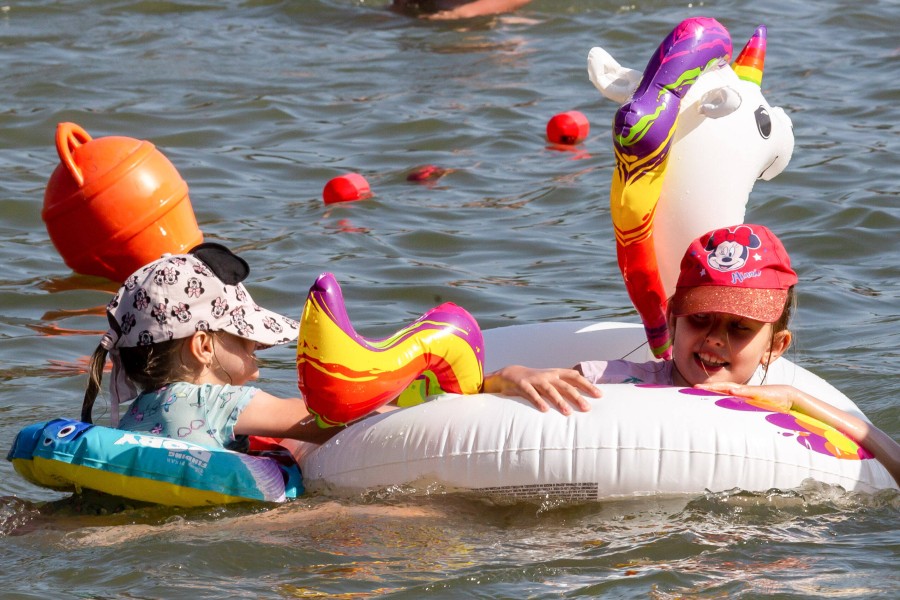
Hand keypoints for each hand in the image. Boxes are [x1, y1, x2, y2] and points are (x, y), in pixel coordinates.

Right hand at [482, 365, 599, 414]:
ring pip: (550, 390)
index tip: (599, 395)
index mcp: (556, 373)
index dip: (587, 385)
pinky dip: (538, 401)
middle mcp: (548, 375)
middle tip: (587, 408)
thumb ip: (564, 387)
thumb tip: (583, 398)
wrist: (510, 374)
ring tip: (568, 412)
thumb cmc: (535, 381)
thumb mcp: (551, 381)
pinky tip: (544, 410)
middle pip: (565, 386)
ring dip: (559, 401)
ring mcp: (535, 379)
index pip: (575, 377)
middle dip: (577, 397)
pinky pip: (531, 393)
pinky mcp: (523, 385)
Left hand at [695, 382, 794, 412]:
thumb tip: (731, 422)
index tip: (695, 392)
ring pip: (731, 388)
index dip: (709, 391)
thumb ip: (743, 412)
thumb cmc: (770, 404)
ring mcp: (750, 392)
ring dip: (718, 387)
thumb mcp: (754, 409)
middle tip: (694, 388)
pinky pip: (748, 392)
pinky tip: (732, 392)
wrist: (788, 398)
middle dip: (708, 388)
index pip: (721, 392)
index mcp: (740, 395)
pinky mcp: (760, 393)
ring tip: (705, 387)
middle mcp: (742, 392)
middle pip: (722, 388)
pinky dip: (740, 392)